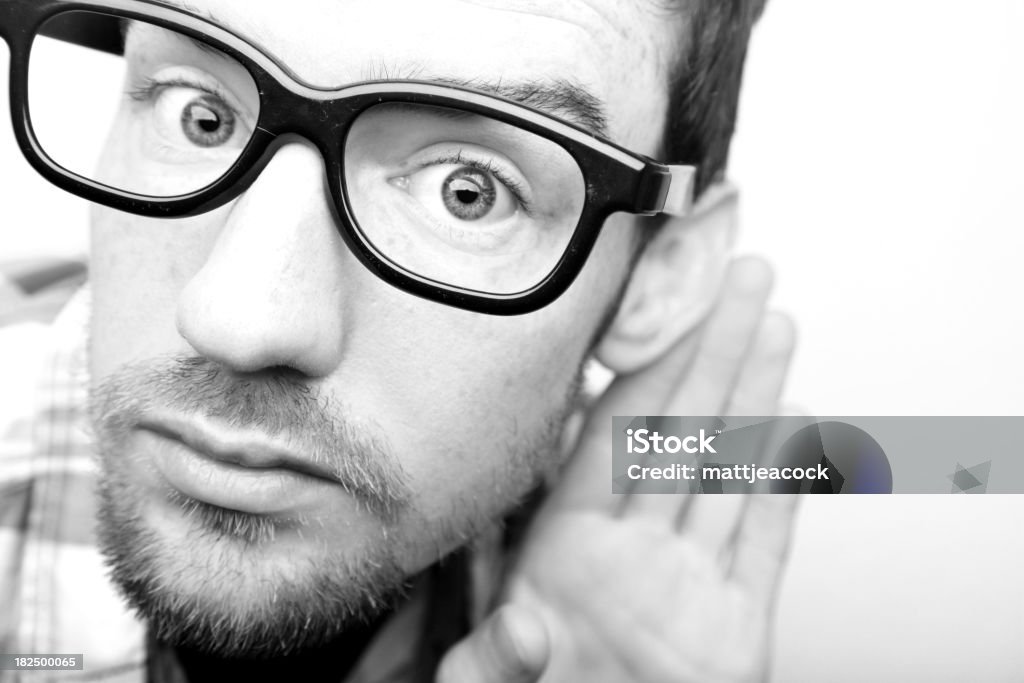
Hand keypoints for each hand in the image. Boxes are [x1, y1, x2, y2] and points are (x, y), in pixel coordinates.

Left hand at [438, 256, 798, 682]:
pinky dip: (783, 489)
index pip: (615, 436)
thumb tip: (525, 630)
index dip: (647, 366)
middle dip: (716, 349)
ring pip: (729, 470)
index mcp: (565, 553)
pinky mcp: (733, 632)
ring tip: (777, 327)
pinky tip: (797, 432)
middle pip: (683, 430)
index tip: (668, 307)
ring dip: (758, 396)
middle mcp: (630, 556)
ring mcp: (685, 587)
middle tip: (743, 280)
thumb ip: (497, 663)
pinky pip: (762, 545)